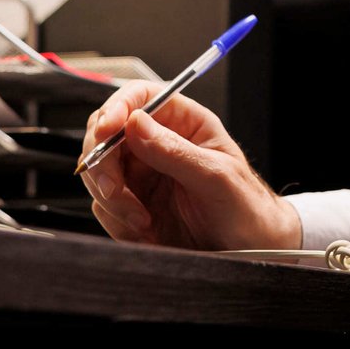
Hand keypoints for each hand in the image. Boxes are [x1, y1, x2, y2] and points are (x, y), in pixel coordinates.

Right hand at [79, 78, 300, 250]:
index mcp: (183, 122)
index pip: (138, 97)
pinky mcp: (132, 204)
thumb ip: (175, 151)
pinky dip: (116, 219)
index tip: (106, 131)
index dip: (116, 108)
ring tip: (143, 220)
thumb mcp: (216, 177)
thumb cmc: (246, 208)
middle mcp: (157, 143)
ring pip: (99, 172)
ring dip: (112, 198)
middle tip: (114, 190)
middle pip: (105, 133)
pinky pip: (104, 205)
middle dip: (103, 162)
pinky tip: (145, 229)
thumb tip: (135, 122)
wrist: (250, 252)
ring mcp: (141, 174)